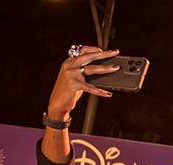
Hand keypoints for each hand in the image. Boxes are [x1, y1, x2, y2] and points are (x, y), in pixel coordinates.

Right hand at [43, 45, 120, 162]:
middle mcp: (68, 66)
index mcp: (69, 62)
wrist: (55, 107)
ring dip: (106, 70)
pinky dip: (100, 91)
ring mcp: (69, 75)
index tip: (108, 49)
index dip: (96, 49)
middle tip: (117, 53)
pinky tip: (109, 94)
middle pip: (89, 57)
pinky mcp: (72, 87)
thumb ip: (88, 74)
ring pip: (91, 70)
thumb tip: (107, 73)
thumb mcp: (77, 81)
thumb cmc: (68, 94)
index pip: (83, 50)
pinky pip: (90, 88)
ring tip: (117, 70)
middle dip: (105, 54)